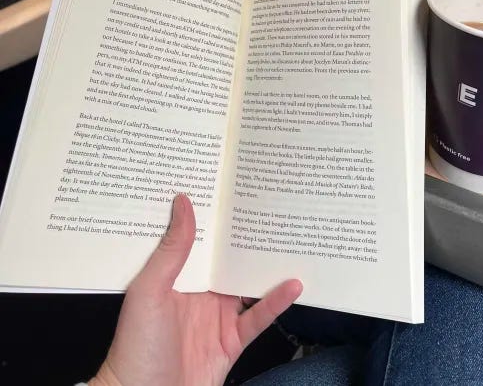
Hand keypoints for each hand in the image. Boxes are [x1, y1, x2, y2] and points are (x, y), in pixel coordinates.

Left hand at [90, 194, 302, 385]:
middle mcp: (198, 293)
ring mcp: (216, 317)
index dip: (214, 216)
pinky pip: (258, 317)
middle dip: (246, 236)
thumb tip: (182, 204)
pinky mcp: (232, 341)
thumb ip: (170, 251)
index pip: (199, 239)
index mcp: (175, 276)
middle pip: (228, 259)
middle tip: (270, 206)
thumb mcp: (148, 292)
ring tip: (290, 239)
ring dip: (266, 266)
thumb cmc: (135, 350)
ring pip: (247, 284)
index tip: (231, 187)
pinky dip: (277, 302)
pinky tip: (293, 286)